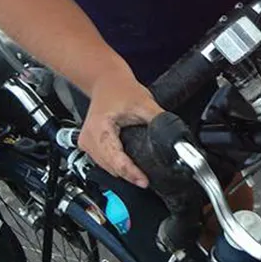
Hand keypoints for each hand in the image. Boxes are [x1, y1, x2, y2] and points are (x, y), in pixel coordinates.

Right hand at [77, 68, 162, 187]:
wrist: (106, 80)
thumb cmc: (120, 88)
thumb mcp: (144, 103)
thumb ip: (159, 120)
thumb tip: (174, 136)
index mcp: (99, 130)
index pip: (115, 160)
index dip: (131, 173)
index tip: (144, 181)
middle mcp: (88, 139)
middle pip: (110, 167)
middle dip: (128, 174)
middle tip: (146, 180)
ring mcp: (86, 143)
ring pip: (106, 167)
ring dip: (122, 171)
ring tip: (139, 175)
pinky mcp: (89, 144)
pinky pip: (103, 161)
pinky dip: (116, 164)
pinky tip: (128, 165)